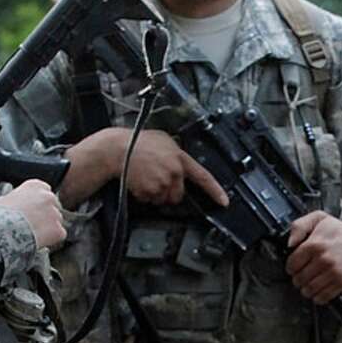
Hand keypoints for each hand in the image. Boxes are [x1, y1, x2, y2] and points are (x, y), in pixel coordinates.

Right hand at [0, 178, 65, 249]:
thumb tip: (7, 203)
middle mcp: (48, 196)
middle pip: (53, 205)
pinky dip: (52, 239)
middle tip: (34, 223)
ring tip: (33, 233)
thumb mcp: (3, 200)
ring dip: (49, 227)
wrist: (4, 231)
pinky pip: (59, 235)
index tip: (34, 209)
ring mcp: (55, 213)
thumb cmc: (0, 216)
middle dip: (46, 214)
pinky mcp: (58, 229)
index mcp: (35, 186)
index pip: (44, 191)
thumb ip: (13, 199)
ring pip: (56, 220)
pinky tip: (40, 240)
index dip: (39, 203)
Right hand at [59, 128, 226, 209]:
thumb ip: (176, 153)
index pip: (203, 176)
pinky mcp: (150, 192)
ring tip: (145, 176)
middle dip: (169, 191)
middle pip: (178, 195)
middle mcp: (174, 172)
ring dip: (155, 193)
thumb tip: (182, 164)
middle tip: (156, 178)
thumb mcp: (164, 141)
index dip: (215, 190)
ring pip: (163, 199)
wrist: (117, 149)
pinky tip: (138, 180)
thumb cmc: (138, 142)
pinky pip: (150, 200)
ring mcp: (162, 183)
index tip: (224, 201)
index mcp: (180, 158)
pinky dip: (144, 194)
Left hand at [286, 212, 341, 303]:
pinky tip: (318, 290)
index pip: (292, 264)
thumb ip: (299, 226)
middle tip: (301, 275)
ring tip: (309, 283)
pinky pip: (323, 297)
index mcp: (315, 244)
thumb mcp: (318, 219)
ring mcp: (334, 273)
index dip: (291, 267)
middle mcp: (324, 260)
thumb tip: (289, 243)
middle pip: (299, 279)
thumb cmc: (341, 231)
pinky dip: (317, 297)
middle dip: (298, 278)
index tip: (294, 267)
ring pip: (309, 290)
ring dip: (306, 289)